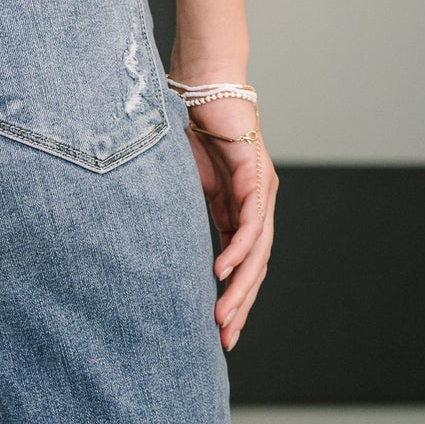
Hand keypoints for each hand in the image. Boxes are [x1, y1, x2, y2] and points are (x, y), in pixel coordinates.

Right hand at [181, 93, 278, 351]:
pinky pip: (249, 221)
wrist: (201, 82)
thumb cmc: (189, 128)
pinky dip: (238, 250)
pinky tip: (223, 273)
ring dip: (240, 288)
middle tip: (225, 341)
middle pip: (255, 268)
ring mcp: (260, 190)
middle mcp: (256, 205)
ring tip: (223, 317)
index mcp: (239, 210)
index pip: (243, 266)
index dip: (233, 299)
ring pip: (257, 252)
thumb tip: (164, 252)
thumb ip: (185, 217)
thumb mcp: (183, 188)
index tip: (219, 332)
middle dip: (239, 307)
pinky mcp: (256, 174)